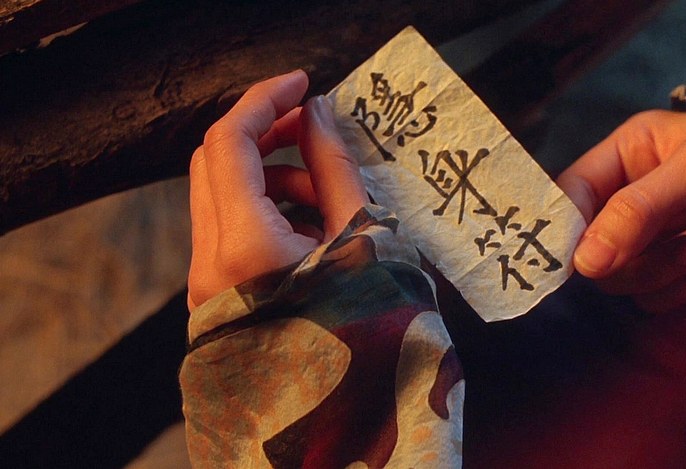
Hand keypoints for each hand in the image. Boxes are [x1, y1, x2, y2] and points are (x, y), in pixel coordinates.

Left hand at [187, 70, 368, 310]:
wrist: (339, 419)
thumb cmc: (363, 332)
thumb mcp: (360, 240)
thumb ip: (335, 171)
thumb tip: (317, 116)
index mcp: (245, 246)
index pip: (230, 142)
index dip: (265, 100)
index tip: (303, 83)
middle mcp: (210, 262)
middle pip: (216, 163)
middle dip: (267, 136)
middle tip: (314, 130)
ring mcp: (206, 282)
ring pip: (222, 197)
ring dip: (273, 178)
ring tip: (329, 197)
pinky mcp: (216, 295)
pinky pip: (231, 232)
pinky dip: (268, 213)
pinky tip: (315, 231)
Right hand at [557, 110, 685, 312]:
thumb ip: (636, 212)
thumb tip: (584, 264)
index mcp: (625, 157)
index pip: (571, 193)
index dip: (565, 224)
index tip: (572, 256)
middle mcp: (628, 199)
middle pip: (591, 245)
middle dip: (629, 255)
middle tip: (674, 247)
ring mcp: (649, 238)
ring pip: (619, 277)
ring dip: (658, 273)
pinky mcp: (671, 271)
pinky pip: (649, 297)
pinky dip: (676, 291)